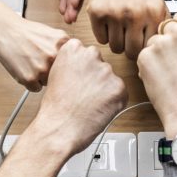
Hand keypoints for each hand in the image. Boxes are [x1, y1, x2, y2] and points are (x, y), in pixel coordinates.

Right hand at [0, 11, 68, 90]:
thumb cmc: (27, 32)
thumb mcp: (53, 35)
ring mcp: (42, 69)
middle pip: (61, 76)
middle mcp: (54, 57)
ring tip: (30, 62)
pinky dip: (30, 82)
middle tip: (40, 61)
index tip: (58, 65)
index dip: (63, 66)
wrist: (5, 29)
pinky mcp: (29, 78)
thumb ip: (66, 49)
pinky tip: (24, 69)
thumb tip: (77, 65)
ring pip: (48, 83)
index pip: (71, 66)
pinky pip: (35, 89)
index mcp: (64, 45)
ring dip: (41, 78)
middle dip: (52, 72)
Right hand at [36, 39, 128, 155]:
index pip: (86, 53)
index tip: (78, 80)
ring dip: (105, 91)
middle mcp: (91, 55)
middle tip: (85, 95)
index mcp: (73, 48)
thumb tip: (84, 68)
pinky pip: (120, 94)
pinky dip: (114, 103)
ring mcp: (106, 71)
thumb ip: (72, 65)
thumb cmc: (55, 108)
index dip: (83, 70)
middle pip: (100, 65)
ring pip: (111, 80)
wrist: (60, 128)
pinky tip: (98, 110)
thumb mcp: (56, 75)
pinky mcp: (119, 87)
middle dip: (96, 79)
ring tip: (89, 105)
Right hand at [88, 0, 167, 59]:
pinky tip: (109, 22)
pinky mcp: (97, 12)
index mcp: (153, 13)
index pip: (149, 48)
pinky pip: (101, 39)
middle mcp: (135, 15)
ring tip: (119, 29)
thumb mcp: (158, 2)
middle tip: (129, 39)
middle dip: (130, 48)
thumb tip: (161, 49)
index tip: (141, 42)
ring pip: (115, 48)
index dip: (145, 48)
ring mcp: (114, 14)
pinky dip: (104, 34)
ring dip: (117, 41)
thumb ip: (161, 26)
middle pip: (132, 52)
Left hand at [137, 13, 176, 138]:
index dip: (175, 33)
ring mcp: (160, 43)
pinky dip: (146, 68)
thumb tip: (167, 30)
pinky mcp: (145, 55)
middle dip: (163, 44)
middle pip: (162, 29)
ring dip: (154, 57)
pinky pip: (141, 57)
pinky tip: (159, 79)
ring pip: (150, 44)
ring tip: (168, 75)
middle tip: (174, 64)